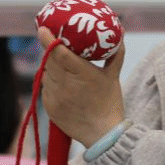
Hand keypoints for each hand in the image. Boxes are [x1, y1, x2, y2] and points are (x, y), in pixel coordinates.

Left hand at [37, 28, 125, 146]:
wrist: (102, 135)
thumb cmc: (109, 104)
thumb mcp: (113, 76)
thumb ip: (116, 53)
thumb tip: (121, 31)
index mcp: (82, 74)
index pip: (59, 52)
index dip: (48, 39)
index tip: (43, 29)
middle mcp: (66, 84)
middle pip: (49, 60)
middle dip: (49, 50)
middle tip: (53, 41)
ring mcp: (55, 96)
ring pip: (46, 72)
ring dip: (51, 66)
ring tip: (60, 64)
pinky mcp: (49, 106)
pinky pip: (46, 86)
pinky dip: (52, 81)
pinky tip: (62, 83)